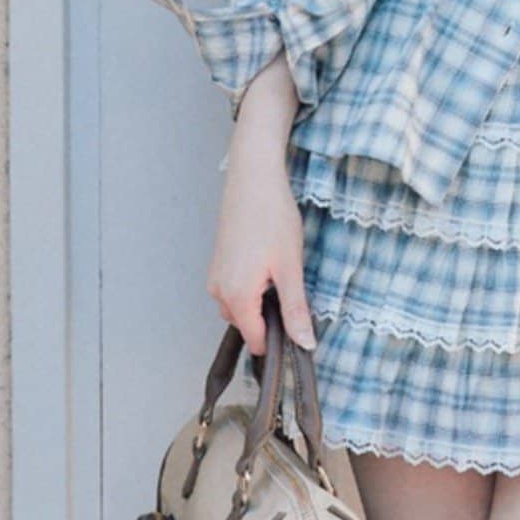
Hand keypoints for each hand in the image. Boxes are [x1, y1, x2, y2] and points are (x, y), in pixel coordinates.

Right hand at [207, 54, 316, 356]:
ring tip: (279, 274)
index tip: (298, 323)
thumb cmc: (272, 217)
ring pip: (240, 310)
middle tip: (290, 289)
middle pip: (247, 327)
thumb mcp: (291, 268)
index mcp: (237, 297)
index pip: (257, 341)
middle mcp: (219, 292)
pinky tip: (267, 266)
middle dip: (269, 319)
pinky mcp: (217, 265)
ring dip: (261, 304)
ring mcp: (215, 277)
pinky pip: (234, 292)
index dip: (280, 339)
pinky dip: (252, 290)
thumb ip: (295, 310)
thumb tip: (304, 343)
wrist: (253, 176)